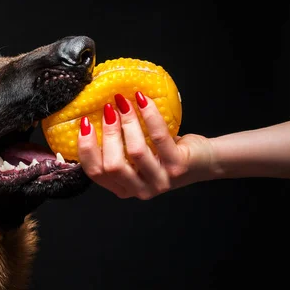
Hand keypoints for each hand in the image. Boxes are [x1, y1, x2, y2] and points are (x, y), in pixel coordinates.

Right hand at [77, 92, 213, 199]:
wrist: (204, 160)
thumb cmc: (165, 153)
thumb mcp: (136, 157)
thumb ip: (117, 148)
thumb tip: (95, 116)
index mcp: (123, 188)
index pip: (95, 173)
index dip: (86, 148)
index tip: (84, 124)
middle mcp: (139, 189)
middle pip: (112, 165)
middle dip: (107, 133)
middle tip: (107, 108)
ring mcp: (159, 181)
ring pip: (135, 152)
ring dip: (127, 122)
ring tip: (124, 102)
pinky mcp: (177, 167)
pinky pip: (158, 138)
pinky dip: (149, 116)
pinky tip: (143, 100)